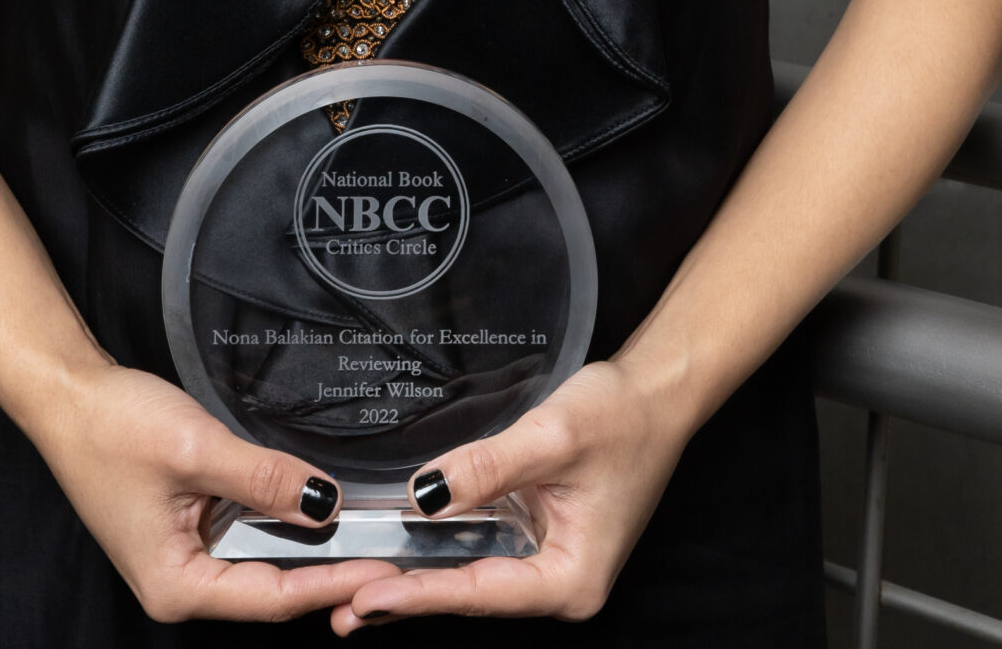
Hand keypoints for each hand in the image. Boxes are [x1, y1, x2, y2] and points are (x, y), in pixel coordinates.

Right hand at [32, 358, 397, 621]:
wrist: (67, 395)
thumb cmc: (112, 427)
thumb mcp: (199, 451)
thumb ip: (264, 479)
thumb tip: (324, 502)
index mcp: (175, 587)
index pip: (272, 598)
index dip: (332, 585)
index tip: (382, 574)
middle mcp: (178, 586)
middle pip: (270, 590)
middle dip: (328, 576)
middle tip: (388, 560)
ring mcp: (181, 560)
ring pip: (260, 563)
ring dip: (307, 552)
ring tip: (365, 540)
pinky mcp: (185, 531)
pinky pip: (244, 538)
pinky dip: (280, 526)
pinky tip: (314, 512)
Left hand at [330, 358, 690, 630]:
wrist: (657, 394)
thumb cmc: (621, 417)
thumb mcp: (550, 437)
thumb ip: (487, 468)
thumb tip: (423, 497)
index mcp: (572, 580)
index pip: (481, 593)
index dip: (421, 596)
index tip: (368, 598)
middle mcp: (562, 585)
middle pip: (473, 597)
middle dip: (410, 599)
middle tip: (344, 608)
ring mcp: (551, 565)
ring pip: (474, 580)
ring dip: (420, 583)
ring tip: (358, 593)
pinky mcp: (540, 540)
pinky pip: (483, 556)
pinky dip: (442, 559)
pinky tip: (402, 559)